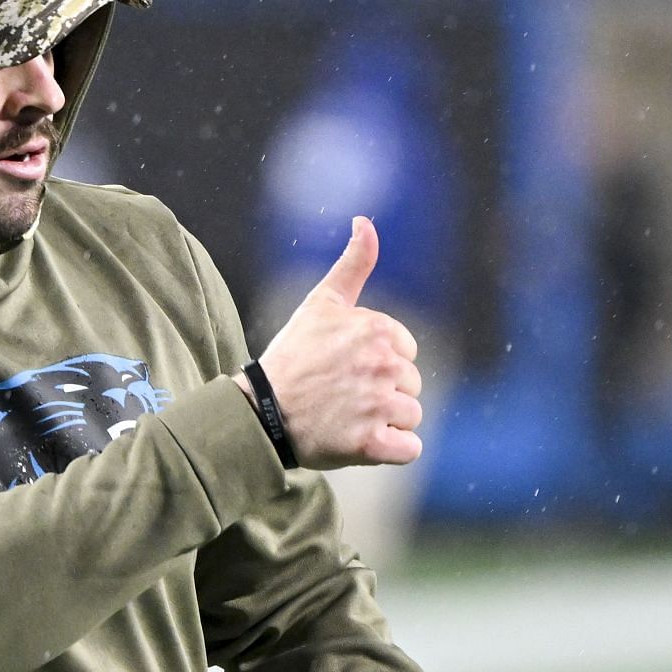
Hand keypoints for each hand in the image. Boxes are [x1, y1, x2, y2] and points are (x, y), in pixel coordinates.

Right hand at [240, 216, 421, 468]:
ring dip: (385, 423)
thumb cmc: (292, 357)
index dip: (378, 363)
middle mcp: (382, 365)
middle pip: (411, 386)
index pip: (406, 353)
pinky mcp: (371, 445)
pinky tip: (359, 441)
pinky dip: (389, 451)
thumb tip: (365, 220)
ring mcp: (378, 406)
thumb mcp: (321, 303)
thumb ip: (353, 263)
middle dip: (382, 394)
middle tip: (341, 395)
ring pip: (410, 417)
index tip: (344, 368)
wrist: (260, 411)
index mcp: (378, 331)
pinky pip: (409, 450)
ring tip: (346, 417)